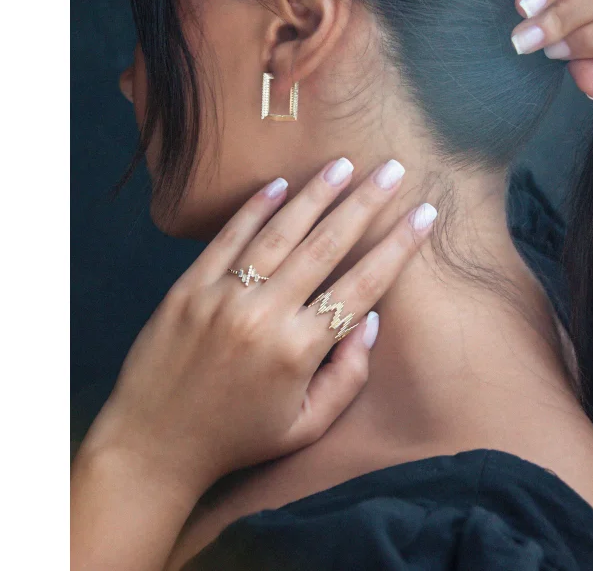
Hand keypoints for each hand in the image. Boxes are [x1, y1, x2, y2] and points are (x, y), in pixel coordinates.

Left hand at [80, 158, 433, 499]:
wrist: (153, 444)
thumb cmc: (238, 437)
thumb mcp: (305, 426)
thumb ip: (347, 377)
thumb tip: (369, 321)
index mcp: (298, 351)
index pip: (362, 286)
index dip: (397, 247)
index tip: (423, 214)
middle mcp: (264, 314)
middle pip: (326, 246)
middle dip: (365, 204)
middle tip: (392, 169)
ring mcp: (223, 295)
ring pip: (280, 233)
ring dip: (316, 194)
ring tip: (344, 164)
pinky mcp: (189, 287)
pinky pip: (228, 238)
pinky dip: (254, 208)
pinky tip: (280, 183)